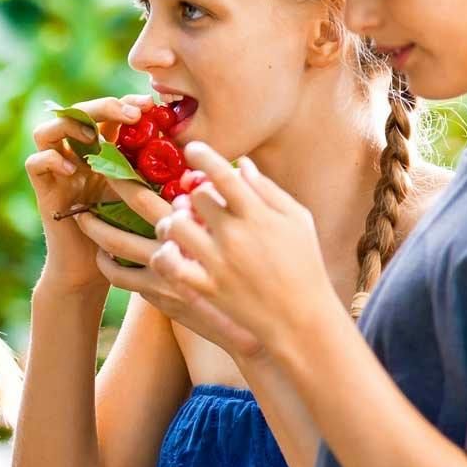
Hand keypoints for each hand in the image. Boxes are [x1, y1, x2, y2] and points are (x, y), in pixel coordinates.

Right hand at [25, 94, 153, 293]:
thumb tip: (191, 150)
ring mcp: (57, 173)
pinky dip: (52, 160)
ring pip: (47, 130)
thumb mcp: (145, 195)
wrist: (95, 270)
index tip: (150, 106)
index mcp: (100, 152)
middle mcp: (75, 157)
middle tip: (131, 115)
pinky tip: (74, 170)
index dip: (125, 104)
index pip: (107, 114)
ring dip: (69, 125)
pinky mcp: (44, 191)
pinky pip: (35, 162)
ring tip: (94, 136)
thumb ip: (157, 171)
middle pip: (76, 113)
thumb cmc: (125, 235)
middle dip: (103, 107)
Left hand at [155, 143, 338, 359]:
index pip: (223, 175)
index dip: (203, 155)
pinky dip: (162, 254)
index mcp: (258, 215)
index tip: (191, 148)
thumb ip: (269, 190)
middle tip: (192, 197)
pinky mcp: (206, 288)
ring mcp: (218, 263)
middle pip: (195, 197)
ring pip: (174, 226)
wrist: (301, 318)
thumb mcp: (298, 221)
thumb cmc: (304, 264)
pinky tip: (165, 250)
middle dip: (191, 193)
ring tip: (177, 224)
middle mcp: (235, 236)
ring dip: (172, 220)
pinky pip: (169, 265)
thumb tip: (241, 164)